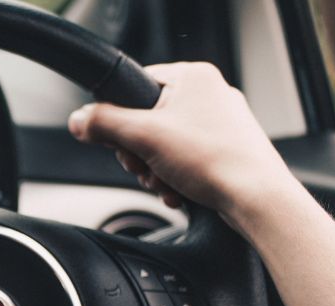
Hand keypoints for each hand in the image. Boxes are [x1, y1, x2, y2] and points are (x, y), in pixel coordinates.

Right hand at [68, 62, 295, 218]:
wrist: (256, 199)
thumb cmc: (213, 160)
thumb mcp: (144, 137)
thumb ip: (104, 124)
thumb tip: (78, 120)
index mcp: (192, 77)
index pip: (134, 86)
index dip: (119, 117)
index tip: (121, 141)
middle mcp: (208, 93)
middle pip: (146, 119)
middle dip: (139, 153)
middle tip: (145, 166)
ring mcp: (218, 122)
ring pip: (162, 143)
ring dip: (154, 169)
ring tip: (165, 182)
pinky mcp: (223, 148)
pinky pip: (183, 158)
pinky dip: (173, 177)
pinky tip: (177, 191)